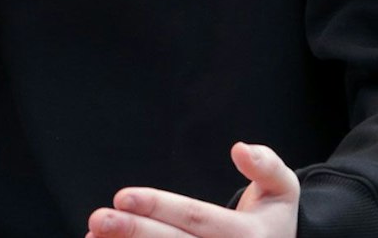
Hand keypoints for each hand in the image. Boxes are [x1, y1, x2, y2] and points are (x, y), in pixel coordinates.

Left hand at [86, 143, 300, 237]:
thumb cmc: (273, 223)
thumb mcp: (283, 191)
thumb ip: (267, 166)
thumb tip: (240, 148)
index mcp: (249, 237)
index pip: (196, 218)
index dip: (159, 206)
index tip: (122, 196)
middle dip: (132, 232)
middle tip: (98, 218)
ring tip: (94, 235)